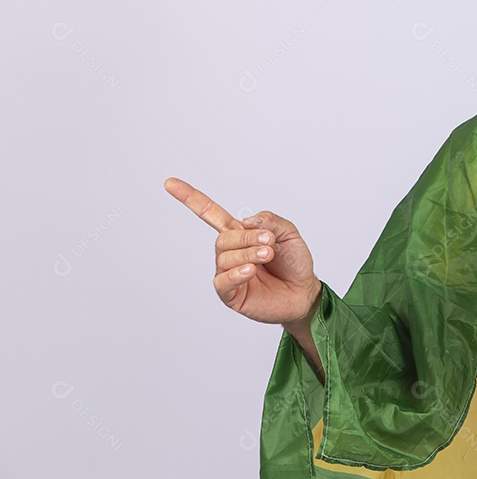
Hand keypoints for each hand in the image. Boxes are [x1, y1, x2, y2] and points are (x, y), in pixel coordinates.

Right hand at [164, 177, 320, 325]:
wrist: (304, 292)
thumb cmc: (294, 263)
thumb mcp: (289, 233)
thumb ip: (271, 220)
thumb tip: (246, 219)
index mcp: (240, 234)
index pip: (210, 214)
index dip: (191, 198)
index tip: (170, 183)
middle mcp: (230, 252)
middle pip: (223, 238)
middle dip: (247, 237)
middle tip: (270, 241)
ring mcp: (228, 273)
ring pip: (225, 257)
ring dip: (248, 254)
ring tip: (268, 255)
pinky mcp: (230, 294)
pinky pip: (223, 281)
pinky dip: (236, 274)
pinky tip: (250, 271)